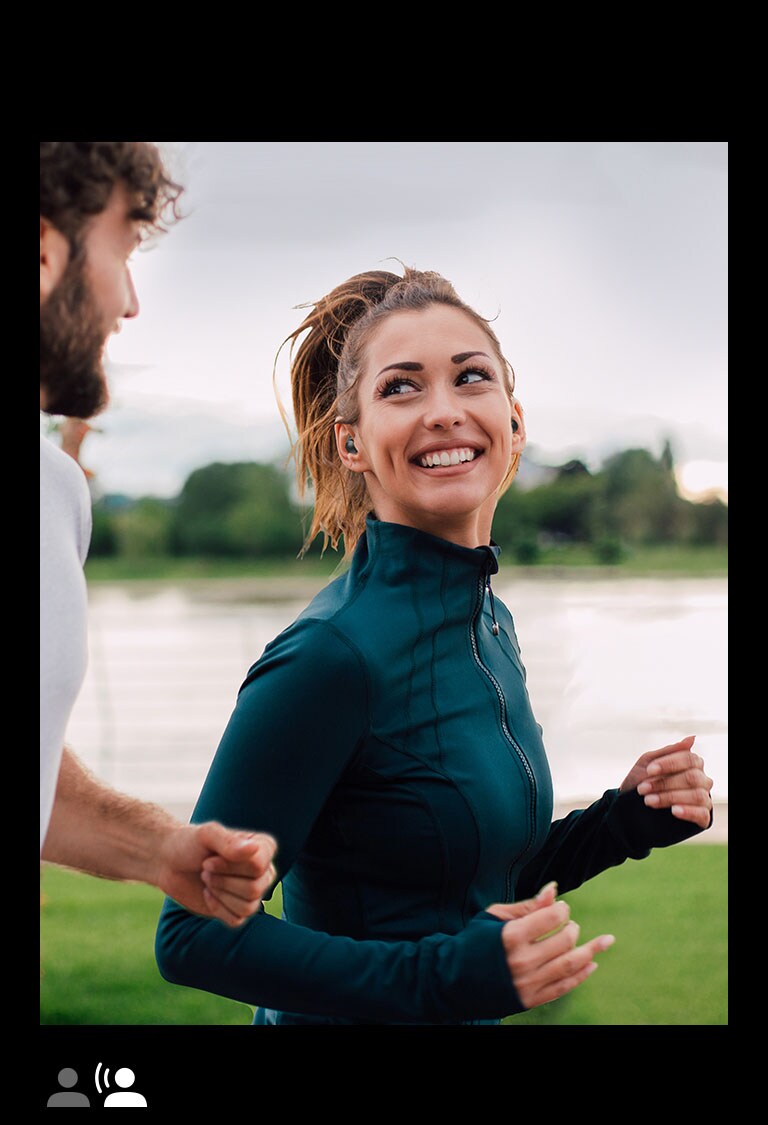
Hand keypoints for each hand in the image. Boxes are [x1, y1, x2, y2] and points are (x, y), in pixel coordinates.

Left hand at [156, 823, 276, 927]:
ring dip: (220, 894)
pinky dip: (217, 908)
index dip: (231, 867)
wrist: (170, 862)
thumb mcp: (207, 834)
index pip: (259, 866)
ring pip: (248, 907)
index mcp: (262, 847)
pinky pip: (237, 920)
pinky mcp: (237, 910)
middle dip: (223, 881)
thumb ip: (229, 842)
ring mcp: (251, 891)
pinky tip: (207, 894)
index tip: (209, 859)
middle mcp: (262, 870)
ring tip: (206, 879)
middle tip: (205, 869)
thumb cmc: (190, 843)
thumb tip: (254, 849)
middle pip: (255, 888)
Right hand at [486, 882, 614, 1009]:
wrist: (453, 979)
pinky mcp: (530, 999)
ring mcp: (527, 983)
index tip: (560, 908)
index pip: (552, 917)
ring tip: (602, 942)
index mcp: (511, 935)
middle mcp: (522, 960)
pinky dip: (582, 975)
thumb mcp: (495, 917)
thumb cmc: (474, 941)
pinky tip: (592, 963)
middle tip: (570, 924)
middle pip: (564, 940)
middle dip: (573, 928)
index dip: (562, 909)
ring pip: (570, 965)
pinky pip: (564, 987)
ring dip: (589, 951)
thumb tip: (554, 889)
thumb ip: (527, 905)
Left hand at [619, 735, 712, 829]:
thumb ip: (668, 751)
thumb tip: (692, 738)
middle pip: (692, 777)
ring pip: (697, 795)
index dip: (669, 764)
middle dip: (664, 783)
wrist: (629, 807)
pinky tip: (673, 811)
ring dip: (669, 797)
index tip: (649, 770)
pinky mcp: (702, 818)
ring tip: (649, 801)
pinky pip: (703, 814)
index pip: (688, 758)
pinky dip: (688, 811)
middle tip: (643, 789)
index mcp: (691, 763)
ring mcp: (703, 798)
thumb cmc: (640, 781)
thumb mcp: (648, 763)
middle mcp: (701, 780)